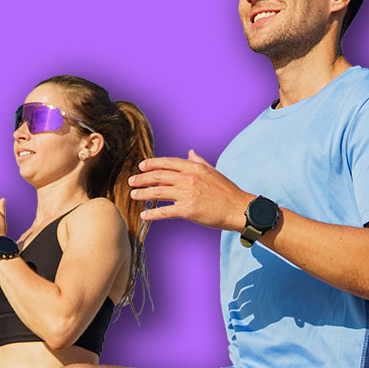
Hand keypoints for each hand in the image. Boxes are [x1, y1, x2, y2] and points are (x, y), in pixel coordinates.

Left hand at [129, 150, 251, 230]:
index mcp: (193, 168)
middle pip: (158, 176)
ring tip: (133, 195)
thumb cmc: (227, 191)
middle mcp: (188, 178)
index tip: (141, 166)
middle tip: (131, 181)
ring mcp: (187, 194)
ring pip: (158, 192)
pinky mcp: (188, 210)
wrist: (238, 208)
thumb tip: (190, 152)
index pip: (167, 163)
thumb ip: (199, 161)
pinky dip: (152, 213)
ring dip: (143, 193)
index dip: (151, 164)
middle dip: (142, 178)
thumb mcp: (212, 171)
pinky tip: (144, 215)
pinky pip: (165, 211)